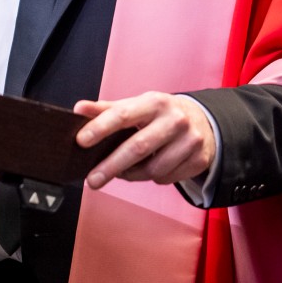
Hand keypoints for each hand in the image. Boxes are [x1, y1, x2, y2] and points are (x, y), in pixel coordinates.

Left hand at [72, 91, 214, 189]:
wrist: (202, 121)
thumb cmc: (160, 114)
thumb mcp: (137, 106)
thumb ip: (107, 109)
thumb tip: (78, 108)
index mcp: (154, 102)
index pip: (122, 115)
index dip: (100, 128)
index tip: (81, 141)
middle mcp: (175, 120)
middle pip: (137, 148)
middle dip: (111, 166)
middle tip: (92, 180)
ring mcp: (190, 140)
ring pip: (153, 170)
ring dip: (132, 175)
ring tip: (123, 171)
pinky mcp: (199, 160)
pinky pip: (167, 178)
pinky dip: (153, 178)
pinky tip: (150, 169)